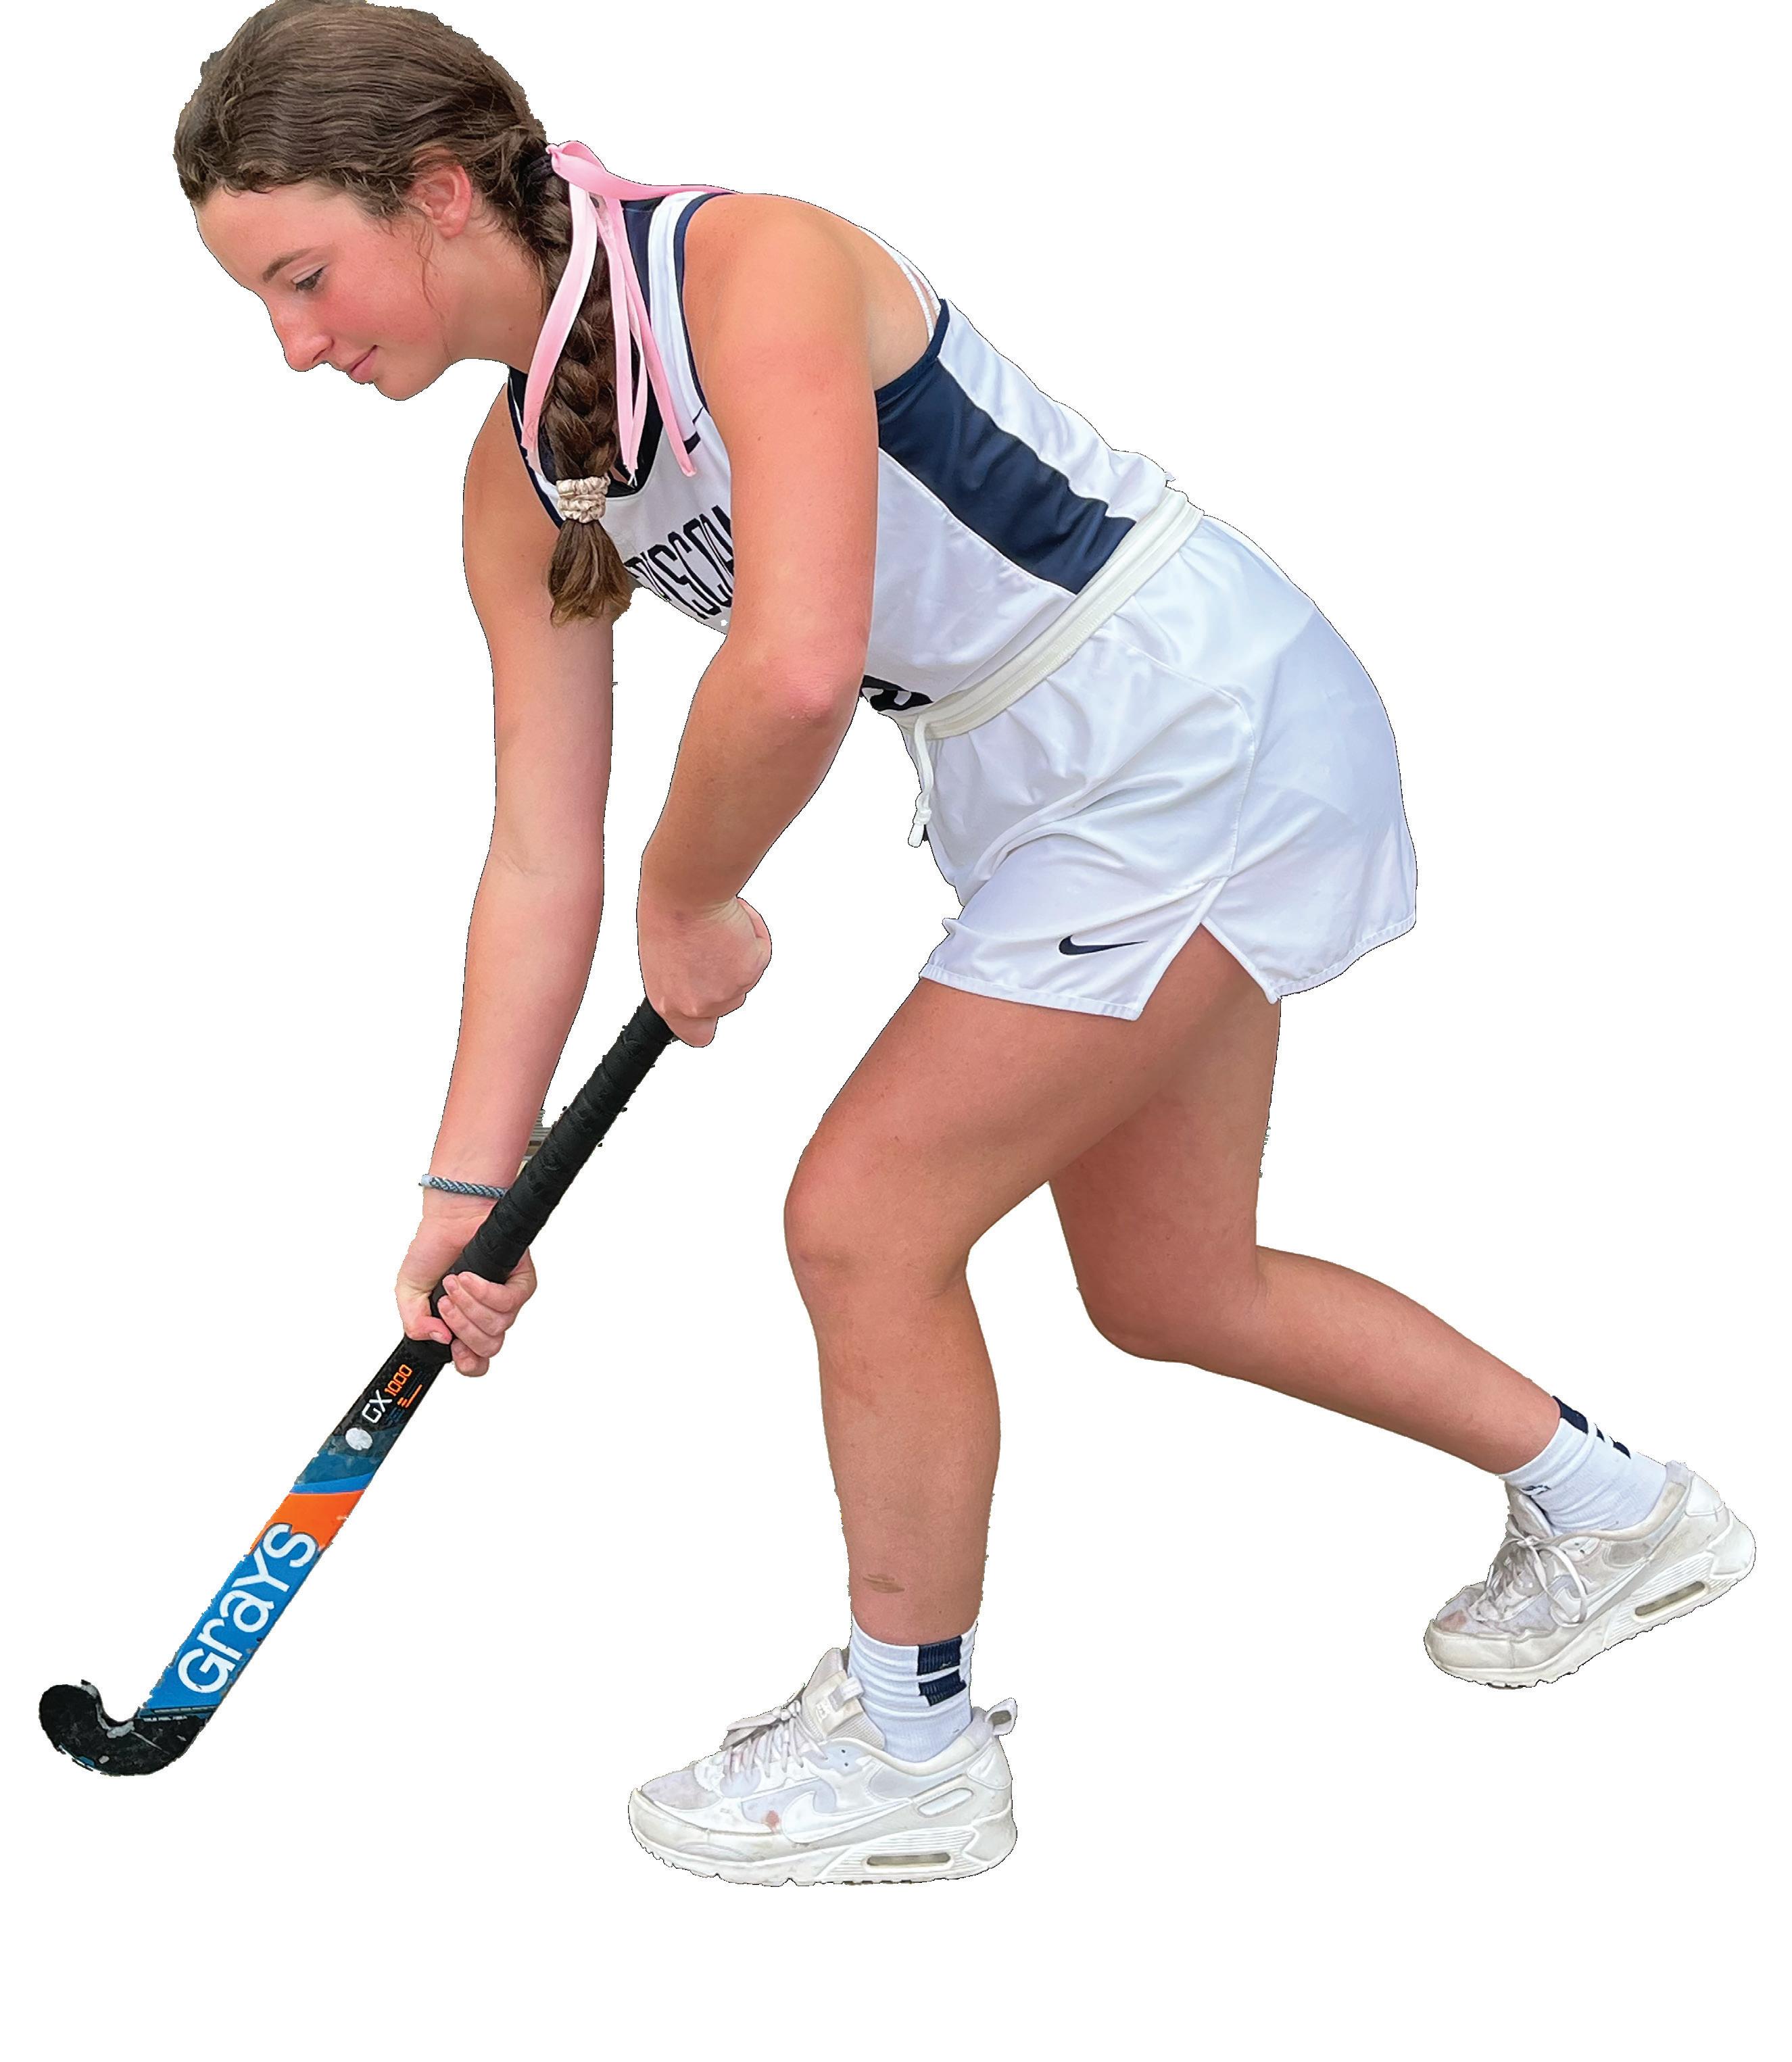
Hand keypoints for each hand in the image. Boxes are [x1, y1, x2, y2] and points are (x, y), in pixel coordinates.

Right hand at [395, 1198, 537, 1376]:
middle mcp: (487, 1317)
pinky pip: (508, 1302)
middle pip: (487, 1347)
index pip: (477, 1362)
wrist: (448, 1219)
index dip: (469, 1364)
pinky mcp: (521, 1283)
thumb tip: (440, 1340)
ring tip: (454, 1282)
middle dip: (461, 1327)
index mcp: (463, 1325)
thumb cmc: (432, 1251)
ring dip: (469, 1306)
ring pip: (497, 1327)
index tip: (454, 1349)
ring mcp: (506, 1302)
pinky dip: (484, 1292)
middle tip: (444, 1303)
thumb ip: (415, 1324)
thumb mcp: (408, 1293)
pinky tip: (469, 1278)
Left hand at [637, 889, 771, 1045]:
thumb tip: (697, 976)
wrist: (686, 890)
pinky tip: (734, 916)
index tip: (709, 1010)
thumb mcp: (660, 956)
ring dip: (738, 951)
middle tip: (713, 946)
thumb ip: (679, 979)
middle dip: (727, 974)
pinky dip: (752, 930)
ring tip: (717, 926)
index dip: (706, 1021)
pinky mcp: (751, 969)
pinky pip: (761, 950)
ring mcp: (727, 990)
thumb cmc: (666, 912)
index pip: (696, 1035)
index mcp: (670, 1003)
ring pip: (746, 976)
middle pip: (729, 1001)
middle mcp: (699, 1003)